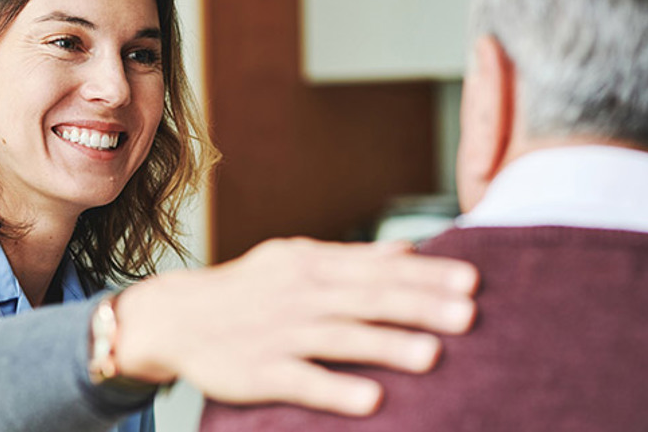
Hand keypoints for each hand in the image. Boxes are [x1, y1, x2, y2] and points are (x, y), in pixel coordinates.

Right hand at [113, 238, 477, 415]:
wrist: (176, 316)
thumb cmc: (248, 288)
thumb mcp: (295, 259)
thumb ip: (353, 257)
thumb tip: (410, 249)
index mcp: (310, 264)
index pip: (377, 268)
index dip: (426, 275)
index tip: (471, 281)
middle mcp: (298, 295)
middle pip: (366, 299)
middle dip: (419, 305)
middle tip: (469, 314)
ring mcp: (278, 333)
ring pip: (339, 338)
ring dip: (386, 345)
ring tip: (433, 355)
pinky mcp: (258, 371)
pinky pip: (301, 380)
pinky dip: (335, 388)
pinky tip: (372, 399)